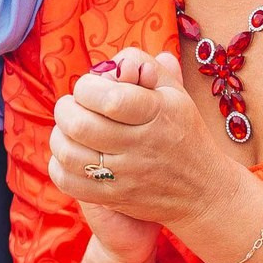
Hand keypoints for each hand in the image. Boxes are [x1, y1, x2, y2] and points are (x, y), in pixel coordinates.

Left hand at [45, 49, 241, 234]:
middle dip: (66, 109)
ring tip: (70, 129)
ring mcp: (127, 176)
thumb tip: (115, 64)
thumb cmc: (182, 130)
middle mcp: (142, 146)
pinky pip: (70, 183)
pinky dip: (59, 166)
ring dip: (60, 136)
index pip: (109, 98)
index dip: (87, 88)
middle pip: (82, 126)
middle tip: (72, 106)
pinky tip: (72, 155)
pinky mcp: (114, 198)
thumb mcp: (173, 91)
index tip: (89, 87)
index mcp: (158, 113)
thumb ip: (143, 65)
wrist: (202, 188)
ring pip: (70, 155)